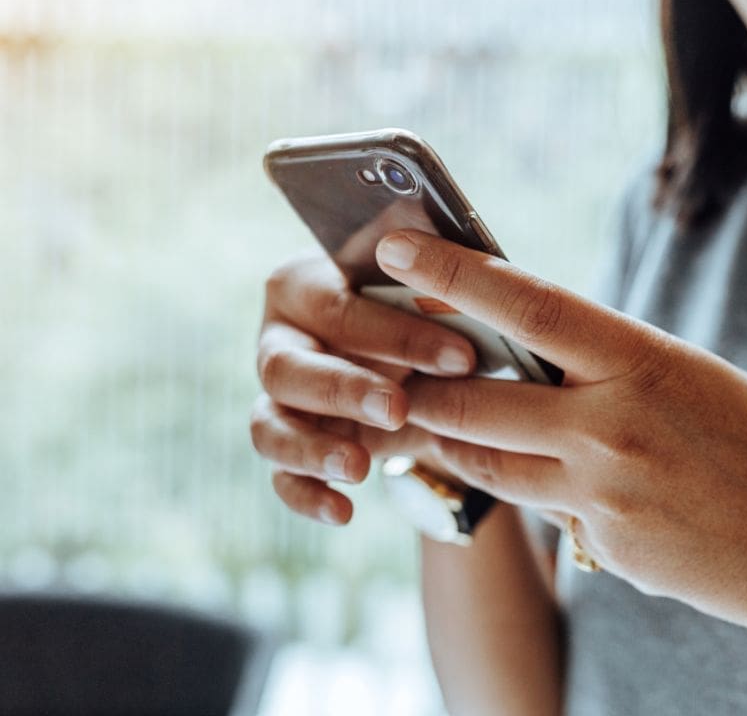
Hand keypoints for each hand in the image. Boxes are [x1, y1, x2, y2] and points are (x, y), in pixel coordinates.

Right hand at [249, 252, 477, 524]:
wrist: (416, 361)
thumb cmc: (421, 305)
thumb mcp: (427, 281)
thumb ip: (431, 265)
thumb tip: (457, 249)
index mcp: (305, 285)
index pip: (338, 308)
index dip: (397, 334)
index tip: (463, 357)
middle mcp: (279, 339)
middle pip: (287, 368)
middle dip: (344, 390)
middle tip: (398, 408)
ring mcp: (276, 398)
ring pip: (268, 426)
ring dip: (312, 449)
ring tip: (359, 468)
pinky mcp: (286, 445)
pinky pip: (280, 476)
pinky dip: (305, 495)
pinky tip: (343, 512)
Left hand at [372, 229, 746, 643]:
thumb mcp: (699, 382)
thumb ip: (619, 374)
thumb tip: (549, 370)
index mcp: (645, 363)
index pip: (526, 305)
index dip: (452, 272)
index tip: (394, 246)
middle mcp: (612, 430)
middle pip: (473, 403)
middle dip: (422, 388)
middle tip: (391, 373)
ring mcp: (604, 498)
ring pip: (490, 467)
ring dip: (458, 446)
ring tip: (440, 428)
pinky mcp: (607, 551)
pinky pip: (551, 518)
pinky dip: (549, 499)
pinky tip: (595, 495)